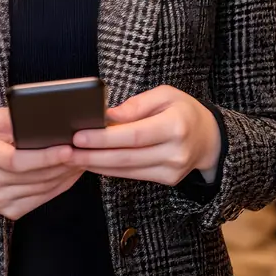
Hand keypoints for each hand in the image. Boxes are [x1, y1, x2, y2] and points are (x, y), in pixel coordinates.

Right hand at [0, 107, 82, 220]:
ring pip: (42, 188)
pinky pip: (42, 199)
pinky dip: (60, 186)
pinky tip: (70, 173)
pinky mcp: (10, 212)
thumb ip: (15, 118)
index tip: (68, 148)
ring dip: (66, 175)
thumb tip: (49, 118)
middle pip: (33, 176)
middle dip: (63, 164)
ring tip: (82, 159)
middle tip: (85, 151)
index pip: (15, 160)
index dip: (44, 157)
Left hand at [70, 85, 220, 185]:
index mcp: (176, 125)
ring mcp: (173, 169)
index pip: (134, 134)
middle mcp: (176, 151)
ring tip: (72, 158)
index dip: (104, 138)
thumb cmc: (183, 111)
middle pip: (127, 156)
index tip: (79, 136)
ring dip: (97, 165)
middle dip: (93, 155)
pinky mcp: (168, 180)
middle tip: (66, 151)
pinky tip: (92, 164)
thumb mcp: (165, 95)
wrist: (209, 138)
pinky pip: (133, 176)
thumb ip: (136, 105)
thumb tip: (107, 116)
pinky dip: (110, 170)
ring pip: (127, 169)